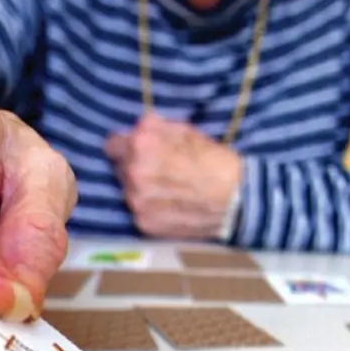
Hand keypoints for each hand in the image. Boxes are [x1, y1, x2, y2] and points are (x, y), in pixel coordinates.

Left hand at [104, 114, 240, 239]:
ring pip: (128, 190)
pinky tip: (171, 205)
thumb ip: (157, 127)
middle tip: (160, 170)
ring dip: (141, 188)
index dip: (128, 145)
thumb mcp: (188, 131)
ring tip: (167, 190)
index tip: (140, 149)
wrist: (236, 200)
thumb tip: (141, 127)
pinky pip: (138, 210)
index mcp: (142, 145)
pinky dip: (150, 207)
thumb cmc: (216, 161)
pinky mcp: (144, 224)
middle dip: (135, 166)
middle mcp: (133, 173)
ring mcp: (137, 201)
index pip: (113, 143)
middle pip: (119, 167)